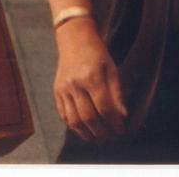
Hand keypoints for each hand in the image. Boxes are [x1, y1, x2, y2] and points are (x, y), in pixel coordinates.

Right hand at [53, 17, 126, 141]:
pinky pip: (63, 114)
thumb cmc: (97, 54)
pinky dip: (74, 126)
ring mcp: (63, 88)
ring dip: (88, 133)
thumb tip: (122, 116)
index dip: (114, 123)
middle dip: (103, 131)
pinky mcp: (56, 91)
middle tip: (112, 136)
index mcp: (91, 77)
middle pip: (89, 117)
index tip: (121, 129)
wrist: (74, 40)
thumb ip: (117, 94)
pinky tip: (84, 130)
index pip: (104, 108)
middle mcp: (74, 84)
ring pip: (74, 120)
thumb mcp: (112, 69)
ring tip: (99, 137)